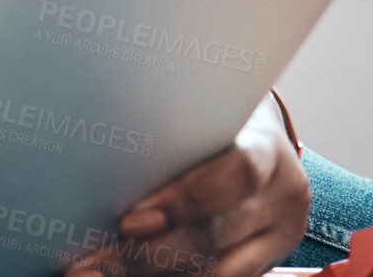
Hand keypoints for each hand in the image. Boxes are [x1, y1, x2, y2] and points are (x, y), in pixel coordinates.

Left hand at [64, 94, 310, 276]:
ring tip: (99, 274)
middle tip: (92, 262)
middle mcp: (283, 195)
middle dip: (149, 254)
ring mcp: (280, 234)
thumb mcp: (199, 112)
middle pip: (215, 234)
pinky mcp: (269, 261)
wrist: (260, 137)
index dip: (185, 201)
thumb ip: (165, 129)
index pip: (235, 174)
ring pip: (219, 272)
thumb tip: (90, 145)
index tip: (128, 221)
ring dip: (154, 276)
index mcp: (266, 147)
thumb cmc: (211, 119)